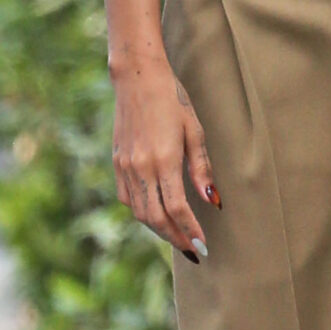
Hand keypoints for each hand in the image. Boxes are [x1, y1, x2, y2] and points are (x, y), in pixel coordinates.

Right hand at [111, 53, 218, 261]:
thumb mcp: (195, 131)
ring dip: (159, 229)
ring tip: (177, 235)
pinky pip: (128, 198)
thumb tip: (213, 201)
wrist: (137, 78)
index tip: (203, 246)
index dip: (190, 231)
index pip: (177, 209)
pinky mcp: (117, 162)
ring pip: (140, 212)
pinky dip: (142, 212)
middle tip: (192, 250)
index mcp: (164, 159)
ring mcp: (126, 166)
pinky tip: (156, 213)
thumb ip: (202, 169)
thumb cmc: (172, 100)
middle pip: (156, 218)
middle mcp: (141, 167)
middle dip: (175, 238)